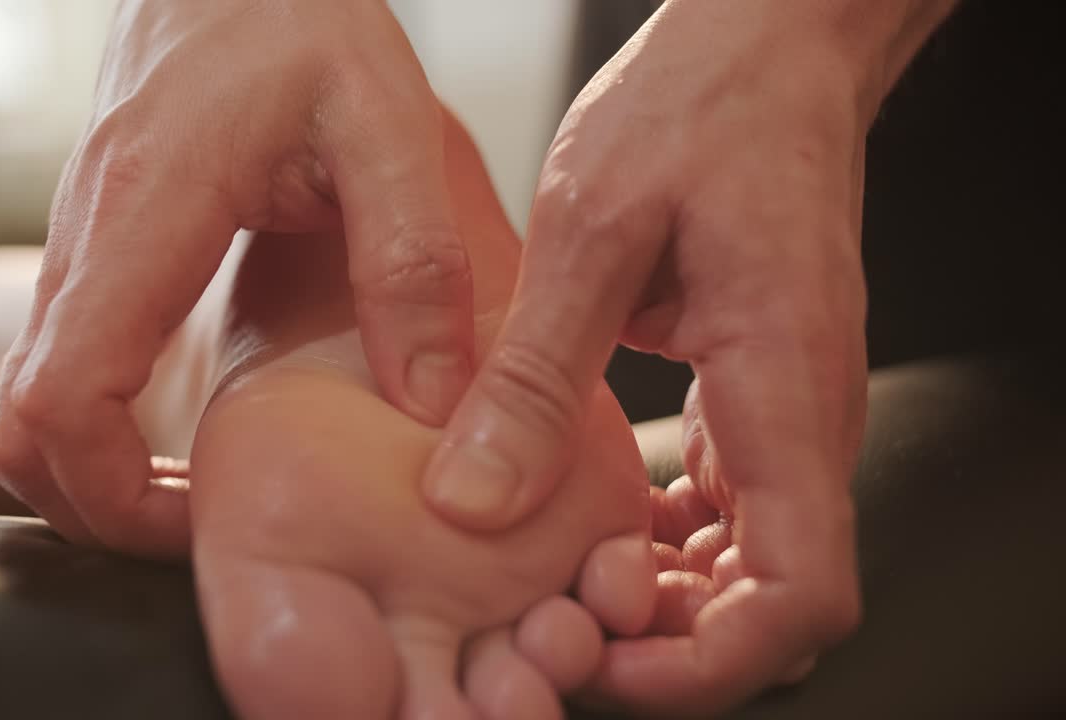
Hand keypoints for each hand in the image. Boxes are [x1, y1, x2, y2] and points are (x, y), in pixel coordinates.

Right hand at [0, 0, 474, 556]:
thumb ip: (410, 261)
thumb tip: (430, 401)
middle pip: (18, 427)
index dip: (110, 493)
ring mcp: (77, 246)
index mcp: (145, 216)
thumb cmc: (298, 20)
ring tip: (194, 498)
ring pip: (25, 401)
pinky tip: (178, 431)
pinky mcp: (94, 249)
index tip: (197, 521)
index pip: (61, 397)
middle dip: (93, 506)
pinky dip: (94, 426)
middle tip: (202, 530)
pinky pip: (58, 363)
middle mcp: (85, 240)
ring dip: (89, 472)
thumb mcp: (387, 124)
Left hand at [425, 0, 954, 710]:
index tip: (607, 656)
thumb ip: (536, 373)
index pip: (800, 595)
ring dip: (659, 595)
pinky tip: (587, 518)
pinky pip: (725, 507)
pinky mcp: (755, 395)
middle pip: (769, 603)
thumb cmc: (696, 113)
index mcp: (784, 390)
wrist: (762, 56)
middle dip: (666, 640)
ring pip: (745, 565)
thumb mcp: (591, 232)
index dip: (708, 663)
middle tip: (551, 621)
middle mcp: (804, 420)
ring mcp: (786, 413)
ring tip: (553, 580)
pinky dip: (660, 538)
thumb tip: (472, 499)